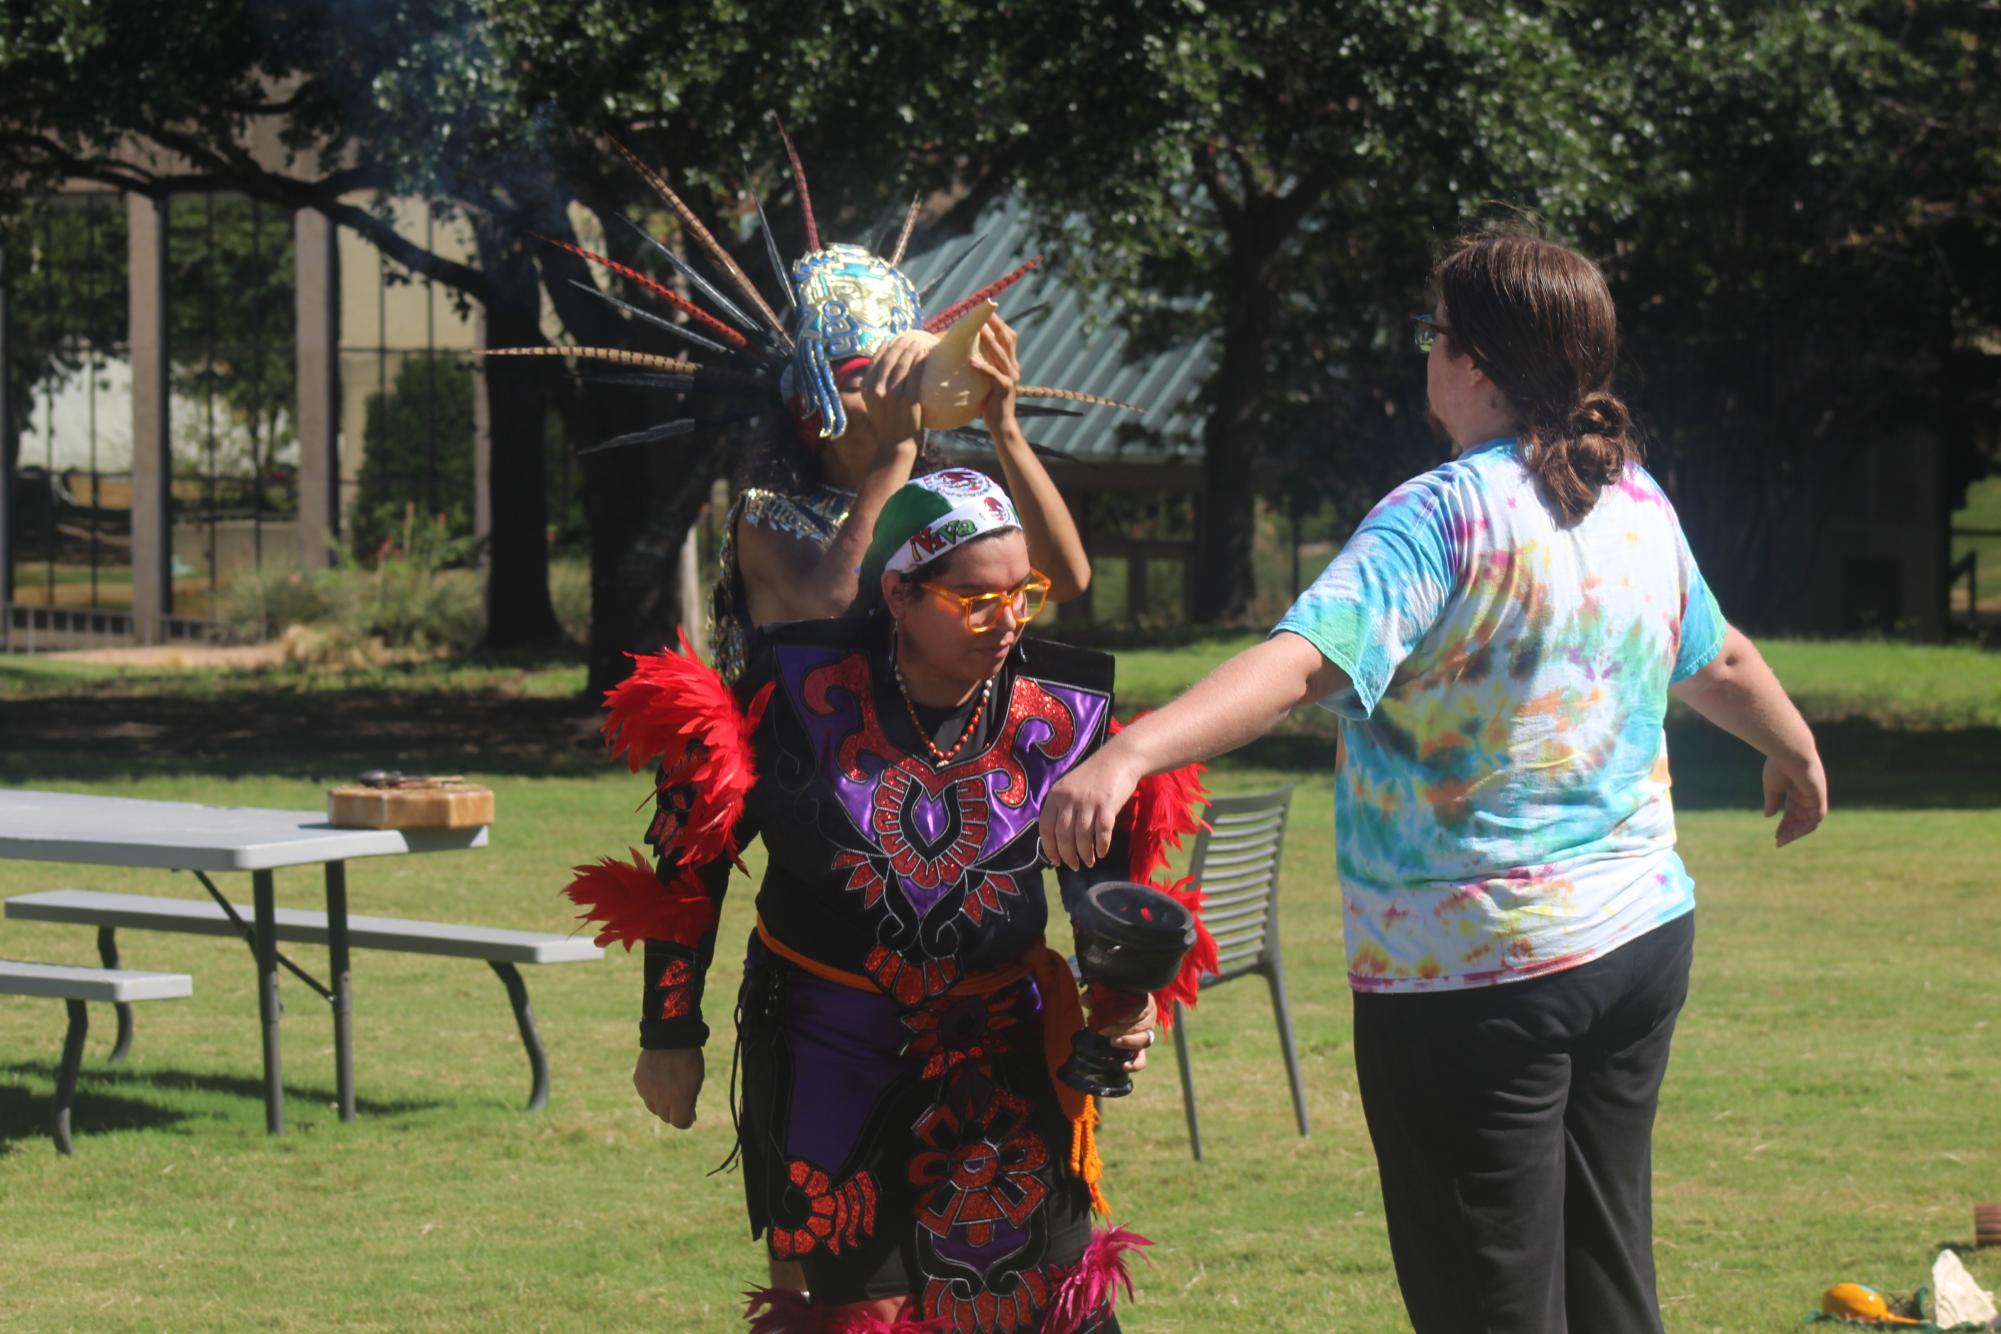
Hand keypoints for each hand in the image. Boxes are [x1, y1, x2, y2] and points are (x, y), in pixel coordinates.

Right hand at [633, 1046, 703, 1127]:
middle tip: (679, 1098)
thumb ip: (690, 1102)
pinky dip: (651, 1091)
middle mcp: (660, 1098)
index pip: (679, 1123)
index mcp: (678, 1099)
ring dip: (661, 1103)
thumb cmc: (688, 1058)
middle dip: (674, 1111)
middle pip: (665, 1117)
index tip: (689, 1115)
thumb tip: (688, 1117)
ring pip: (653, 1107)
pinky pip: (645, 1094)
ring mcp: (647, 1090)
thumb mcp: (696, 1081)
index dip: (685, 1121)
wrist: (670, 1036)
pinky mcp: (638, 1081)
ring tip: (669, 1086)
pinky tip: (659, 1078)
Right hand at [863, 332, 926, 459]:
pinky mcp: (909, 399)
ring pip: (903, 365)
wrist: (895, 442)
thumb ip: (874, 383)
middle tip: (908, 339)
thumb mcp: (873, 401)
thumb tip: (883, 360)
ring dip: (910, 351)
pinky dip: (920, 362)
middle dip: (899, 346)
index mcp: (866, 389)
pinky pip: (915, 375)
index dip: (885, 348)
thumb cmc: (886, 420)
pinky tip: (923, 354)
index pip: (875, 361)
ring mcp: (894, 395)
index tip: (892, 341)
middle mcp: (877, 390)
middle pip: (890, 360)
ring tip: (916, 344)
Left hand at [969, 314, 1021, 436]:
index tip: (989, 313)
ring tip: (979, 330)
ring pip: (1000, 355)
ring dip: (989, 341)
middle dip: (997, 326)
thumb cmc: (992, 402)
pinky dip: (982, 366)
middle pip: (1008, 341)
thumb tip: (972, 353)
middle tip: (985, 314)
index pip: (1009, 338)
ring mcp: (1010, 378)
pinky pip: (992, 374)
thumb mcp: (991, 380)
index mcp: (1011, 364)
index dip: (1001, 324)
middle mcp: (1013, 368)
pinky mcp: (1003, 389)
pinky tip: (971, 360)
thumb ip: (988, 366)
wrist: (1002, 424)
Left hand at [1040, 750, 1142, 869]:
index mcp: (1056, 795)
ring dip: (1085, 855)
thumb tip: (1057, 840)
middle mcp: (1069, 799)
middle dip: (1068, 856)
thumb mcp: (1069, 787)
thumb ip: (1061, 808)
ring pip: (1082, 838)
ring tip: (1089, 861)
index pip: (1046, 828)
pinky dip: (1101, 846)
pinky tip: (1102, 852)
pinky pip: (1102, 833)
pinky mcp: (1107, 806)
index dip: (1050, 848)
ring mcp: (1088, 803)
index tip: (1055, 861)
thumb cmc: (1093, 776)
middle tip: (1074, 865)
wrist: (1118, 759)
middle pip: (1064, 836)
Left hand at [1084, 986, 1158, 1074]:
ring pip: (1144, 1041)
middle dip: (1121, 1029)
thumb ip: (1094, 996)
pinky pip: (1142, 1059)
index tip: (1110, 1016)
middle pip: (1141, 1026)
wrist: (1119, 1009)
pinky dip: (1135, 1064)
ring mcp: (1145, 1036)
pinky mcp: (1139, 1050)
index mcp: (1144, 1003)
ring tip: (1113, 1041)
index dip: (1125, 1014)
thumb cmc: (1114, 999)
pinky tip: (1124, 1066)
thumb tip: (1084, 1000)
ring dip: (1128, 1042)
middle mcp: (1149, 1019)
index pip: (1140, 1008)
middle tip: (1103, 1030)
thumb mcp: (1104, 995)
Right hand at [1763, 751, 1826, 847]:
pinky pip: (1815, 818)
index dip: (1784, 824)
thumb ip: (1772, 801)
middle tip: (1779, 842)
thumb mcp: (1772, 787)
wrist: (1789, 752)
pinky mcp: (1819, 798)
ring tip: (1783, 840)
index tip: (1776, 835)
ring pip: (1808, 821)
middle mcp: (1807, 795)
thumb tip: (1769, 816)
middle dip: (1790, 831)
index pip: (1792, 812)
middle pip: (1800, 819)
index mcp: (1796, 790)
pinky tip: (1792, 833)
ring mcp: (1814, 796)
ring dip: (1796, 832)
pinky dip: (1805, 827)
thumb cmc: (1779, 765)